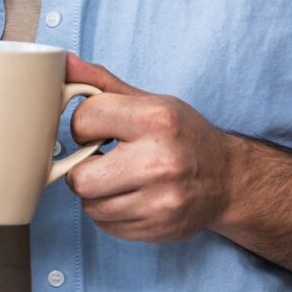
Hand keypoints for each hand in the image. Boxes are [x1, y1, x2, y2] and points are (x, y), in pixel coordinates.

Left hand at [63, 54, 235, 242]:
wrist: (228, 179)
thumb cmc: (184, 136)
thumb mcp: (150, 102)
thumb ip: (102, 84)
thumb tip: (63, 62)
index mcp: (157, 120)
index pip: (84, 120)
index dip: (85, 126)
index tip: (100, 129)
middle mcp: (160, 162)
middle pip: (80, 177)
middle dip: (84, 169)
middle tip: (103, 160)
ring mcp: (162, 201)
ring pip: (90, 206)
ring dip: (96, 193)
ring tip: (118, 179)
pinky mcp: (160, 228)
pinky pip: (106, 226)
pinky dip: (110, 213)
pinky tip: (130, 197)